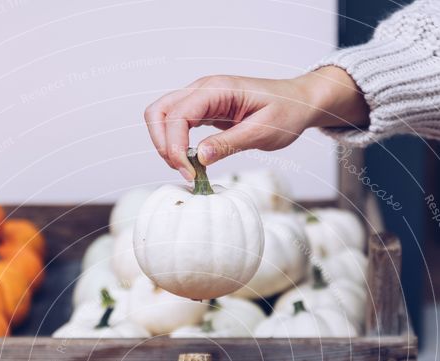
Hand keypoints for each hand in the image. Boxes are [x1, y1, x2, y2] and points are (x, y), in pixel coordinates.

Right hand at [144, 67, 368, 178]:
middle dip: (163, 145)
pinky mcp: (203, 111)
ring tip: (188, 169)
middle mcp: (203, 90)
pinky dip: (176, 145)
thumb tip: (200, 158)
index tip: (191, 172)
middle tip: (185, 171)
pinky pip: (176, 125)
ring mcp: (201, 99)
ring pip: (162, 118)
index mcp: (217, 89)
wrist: (299, 102)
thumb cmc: (287, 112)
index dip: (176, 147)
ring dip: (166, 146)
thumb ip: (230, 143)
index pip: (177, 115)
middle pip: (159, 112)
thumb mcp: (263, 131)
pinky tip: (193, 162)